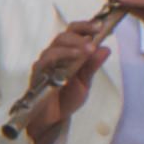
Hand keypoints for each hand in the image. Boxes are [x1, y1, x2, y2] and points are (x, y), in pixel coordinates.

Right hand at [17, 21, 108, 143]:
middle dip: (80, 34)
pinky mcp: (37, 73)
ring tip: (88, 49)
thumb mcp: (86, 82)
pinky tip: (73, 60)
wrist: (53, 117)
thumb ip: (93, 66)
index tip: (100, 25)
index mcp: (67, 54)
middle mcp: (54, 55)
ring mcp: (44, 63)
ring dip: (72, 46)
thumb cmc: (67, 97)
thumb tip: (106, 48)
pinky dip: (60, 57)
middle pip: (63, 36)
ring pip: (54, 46)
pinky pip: (45, 61)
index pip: (73, 33)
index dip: (85, 26)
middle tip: (95, 37)